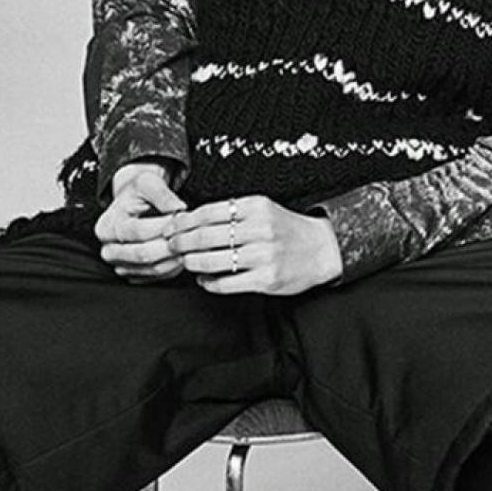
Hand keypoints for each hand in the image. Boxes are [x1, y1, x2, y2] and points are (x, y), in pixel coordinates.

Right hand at [95, 161, 185, 282]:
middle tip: (189, 233)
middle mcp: (109, 249)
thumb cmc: (138, 192)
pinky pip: (159, 277)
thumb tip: (179, 208)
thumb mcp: (147, 182)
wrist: (132, 203)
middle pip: (144, 254)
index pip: (138, 231)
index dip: (163, 225)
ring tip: (189, 242)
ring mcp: (121, 265)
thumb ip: (162, 194)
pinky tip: (184, 253)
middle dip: (170, 244)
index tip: (181, 217)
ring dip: (176, 257)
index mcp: (106, 227)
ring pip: (153, 268)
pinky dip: (175, 267)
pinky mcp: (135, 275)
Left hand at [168, 195, 342, 295]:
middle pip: (205, 237)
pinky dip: (209, 283)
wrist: (321, 249)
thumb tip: (190, 220)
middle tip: (170, 246)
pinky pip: (227, 283)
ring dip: (191, 263)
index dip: (183, 222)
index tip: (170, 227)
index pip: (207, 212)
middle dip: (180, 242)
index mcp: (255, 207)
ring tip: (185, 262)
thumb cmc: (285, 229)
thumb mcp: (262, 209)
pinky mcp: (266, 279)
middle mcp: (259, 229)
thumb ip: (231, 212)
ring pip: (212, 261)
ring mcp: (264, 256)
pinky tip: (204, 280)